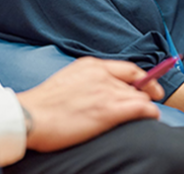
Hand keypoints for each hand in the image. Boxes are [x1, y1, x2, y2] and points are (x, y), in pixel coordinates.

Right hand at [16, 57, 162, 151]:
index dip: (143, 77)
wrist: (31, 116)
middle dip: (145, 93)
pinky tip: (152, 116)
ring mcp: (106, 92)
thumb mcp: (68, 80)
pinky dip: (150, 112)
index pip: (127, 68)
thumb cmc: (44, 104)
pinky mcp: (108, 111)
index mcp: (90, 65)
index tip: (149, 85)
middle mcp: (101, 75)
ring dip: (147, 104)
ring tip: (150, 113)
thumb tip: (100, 91)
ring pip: (140, 96)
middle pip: (135, 83)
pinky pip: (141, 108)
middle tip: (151, 101)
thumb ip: (87, 81)